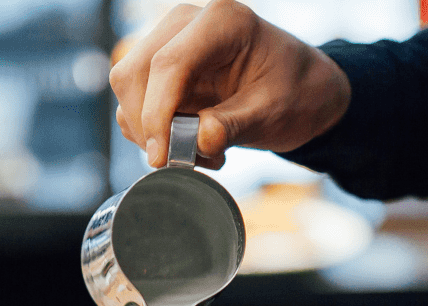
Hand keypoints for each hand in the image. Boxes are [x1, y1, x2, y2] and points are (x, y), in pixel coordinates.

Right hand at [108, 0, 350, 168]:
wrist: (300, 89)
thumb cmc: (295, 93)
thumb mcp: (273, 113)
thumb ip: (235, 126)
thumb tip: (198, 140)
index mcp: (223, 22)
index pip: (169, 64)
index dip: (157, 114)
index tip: (162, 157)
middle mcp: (188, 23)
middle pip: (135, 74)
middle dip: (149, 126)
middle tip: (185, 161)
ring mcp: (169, 41)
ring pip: (128, 88)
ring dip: (151, 132)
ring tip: (200, 151)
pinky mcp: (159, 65)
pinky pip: (135, 101)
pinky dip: (153, 130)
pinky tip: (190, 140)